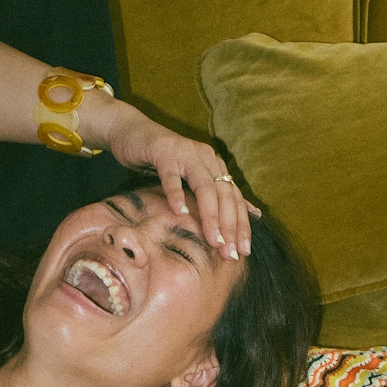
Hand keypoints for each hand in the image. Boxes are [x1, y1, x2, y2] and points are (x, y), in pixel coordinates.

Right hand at [102, 103, 258, 260]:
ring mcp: (186, 153)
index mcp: (216, 167)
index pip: (234, 199)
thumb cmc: (163, 162)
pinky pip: (171, 175)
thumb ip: (220, 196)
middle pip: (224, 195)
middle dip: (230, 226)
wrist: (132, 132)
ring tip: (214, 241)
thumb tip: (254, 213)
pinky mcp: (164, 151)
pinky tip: (180, 212)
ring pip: (204, 187)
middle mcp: (207, 158)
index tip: (243, 252)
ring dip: (210, 215)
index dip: (241, 226)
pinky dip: (176, 193)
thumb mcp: (193, 180)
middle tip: (231, 254)